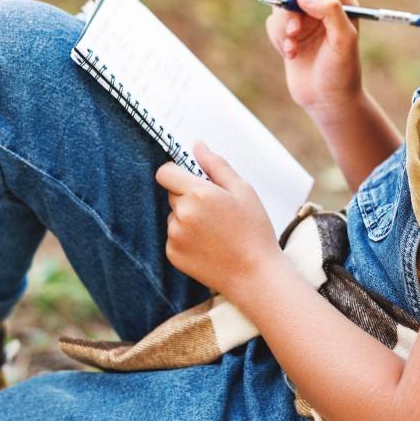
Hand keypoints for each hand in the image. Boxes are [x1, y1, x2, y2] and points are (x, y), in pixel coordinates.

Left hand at [155, 141, 280, 296]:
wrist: (254, 275)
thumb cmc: (254, 230)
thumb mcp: (243, 190)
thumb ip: (216, 165)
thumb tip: (197, 145)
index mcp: (198, 193)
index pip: (165, 172)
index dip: (176, 172)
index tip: (190, 179)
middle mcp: (182, 213)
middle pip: (172, 194)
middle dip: (189, 196)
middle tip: (216, 210)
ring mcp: (175, 236)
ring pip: (174, 216)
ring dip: (188, 218)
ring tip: (215, 231)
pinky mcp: (173, 254)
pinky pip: (174, 236)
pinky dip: (186, 238)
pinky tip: (209, 245)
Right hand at [264, 0, 364, 120]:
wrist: (327, 100)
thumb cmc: (342, 71)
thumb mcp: (343, 40)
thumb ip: (330, 11)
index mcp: (342, 1)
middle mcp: (322, 6)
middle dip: (290, 7)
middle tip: (294, 30)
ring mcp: (304, 19)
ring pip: (281, 5)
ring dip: (283, 27)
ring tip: (293, 48)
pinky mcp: (288, 33)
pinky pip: (272, 23)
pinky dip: (277, 38)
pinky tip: (290, 55)